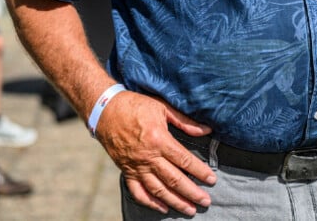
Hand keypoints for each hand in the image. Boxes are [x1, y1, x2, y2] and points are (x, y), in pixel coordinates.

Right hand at [94, 92, 216, 215]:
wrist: (105, 111)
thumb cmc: (136, 106)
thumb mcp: (163, 107)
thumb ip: (185, 121)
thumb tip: (207, 130)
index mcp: (159, 140)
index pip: (184, 160)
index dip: (200, 171)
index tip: (211, 180)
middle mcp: (148, 157)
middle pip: (174, 180)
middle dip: (192, 193)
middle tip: (206, 202)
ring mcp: (136, 166)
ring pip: (158, 190)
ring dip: (175, 201)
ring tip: (189, 210)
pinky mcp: (126, 171)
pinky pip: (138, 192)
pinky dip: (150, 202)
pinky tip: (163, 208)